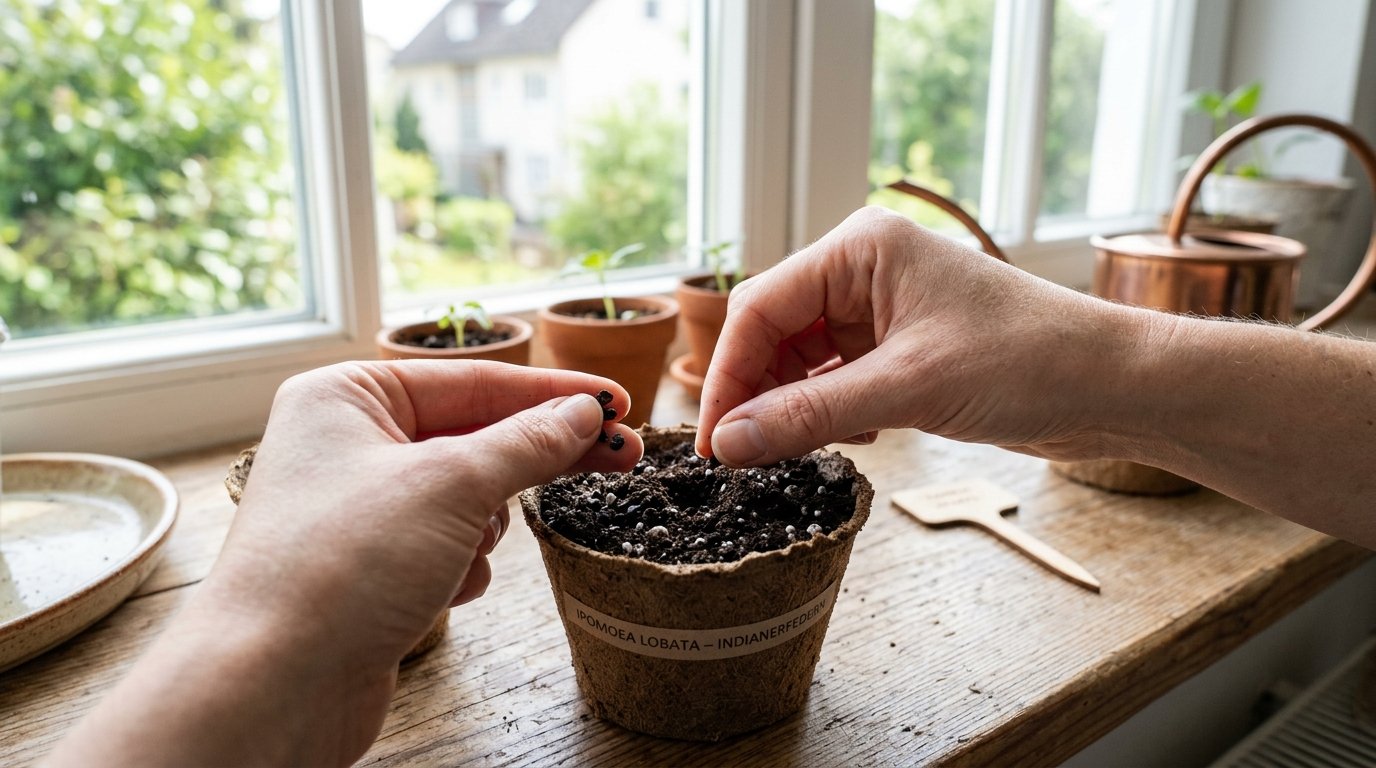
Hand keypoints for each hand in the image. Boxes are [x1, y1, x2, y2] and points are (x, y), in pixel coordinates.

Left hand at [49, 360, 642, 766]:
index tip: (618, 404)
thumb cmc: (337, 569)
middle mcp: (347, 444)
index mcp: (348, 396)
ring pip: (465, 498)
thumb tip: (581, 414)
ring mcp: (358, 508)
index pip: (476, 380)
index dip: (555, 394)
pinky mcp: (369, 566)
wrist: (271, 686)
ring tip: (464, 556)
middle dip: (537, 459)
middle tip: (620, 456)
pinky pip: (445, 546)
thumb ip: (526, 443)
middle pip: (474, 436)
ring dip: (482, 528)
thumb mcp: (451, 485)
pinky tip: (442, 592)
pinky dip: (459, 568)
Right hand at [696, 206, 1152, 464]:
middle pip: (774, 332)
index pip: (762, 306)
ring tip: (800, 449)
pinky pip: (835, 380)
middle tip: (745, 456)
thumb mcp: (909, 389)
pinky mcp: (900, 349)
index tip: (714, 438)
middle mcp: (864, 271)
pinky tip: (853, 439)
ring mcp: (882, 311)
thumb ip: (810, 416)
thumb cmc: (1028, 361)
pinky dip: (828, 414)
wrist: (1113, 386)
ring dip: (794, 408)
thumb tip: (730, 443)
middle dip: (758, 393)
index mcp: (861, 249)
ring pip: (800, 362)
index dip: (730, 374)